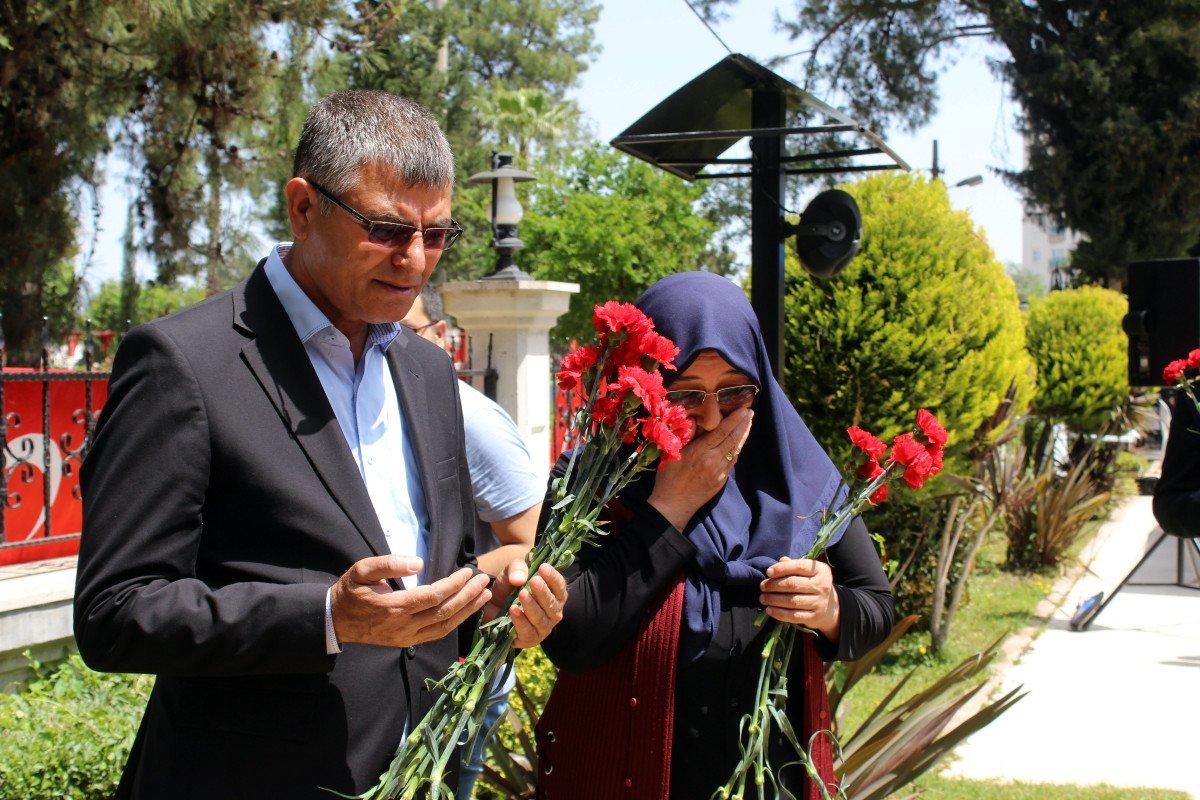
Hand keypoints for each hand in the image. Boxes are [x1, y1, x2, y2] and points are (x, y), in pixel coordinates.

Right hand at [331, 556, 491, 647]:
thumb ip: (389, 563)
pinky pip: (437, 634)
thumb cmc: (350, 591)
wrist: (335, 621)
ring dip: (467, 611)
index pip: (433, 596)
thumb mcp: (362, 570)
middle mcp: (403, 626)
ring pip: (444, 626)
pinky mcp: (407, 642)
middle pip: (443, 612)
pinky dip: (455, 623)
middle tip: (485, 581)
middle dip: (467, 596)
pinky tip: (466, 612)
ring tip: (484, 596)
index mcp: (393, 607)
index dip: (454, 585)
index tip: (468, 572)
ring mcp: (406, 637)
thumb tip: (417, 563)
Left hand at [482, 559, 567, 648]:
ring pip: (541, 618)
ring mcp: (543, 627)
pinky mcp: (530, 639)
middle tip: (533, 581)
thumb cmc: (510, 587)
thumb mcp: (512, 571)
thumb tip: (519, 579)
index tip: (543, 567)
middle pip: (552, 604)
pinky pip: (527, 631)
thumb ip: (517, 568)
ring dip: (531, 606)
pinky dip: (520, 621)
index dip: (553, 578)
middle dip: (542, 592)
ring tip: (522, 594)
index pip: (560, 586)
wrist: (493, 606)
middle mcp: (553, 612)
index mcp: (555, 594)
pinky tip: (513, 609)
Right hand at [648, 407, 752, 530]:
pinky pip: (732, 461)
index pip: (722, 432)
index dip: (734, 420)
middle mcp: (713, 460)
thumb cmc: (668, 478)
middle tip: (750, 412)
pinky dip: (737, 449)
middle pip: (733, 439)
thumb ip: (686, 436)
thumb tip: (696, 420)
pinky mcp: (721, 480)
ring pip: (735, 450)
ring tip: (748, 424)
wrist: (672, 506)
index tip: (744, 409)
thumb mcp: (672, 453)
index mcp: (700, 452)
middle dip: (743, 425)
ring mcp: (719, 472)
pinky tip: (738, 443)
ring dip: (743, 436)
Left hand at [760, 556, 839, 640]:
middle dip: (774, 585)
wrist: (829, 607)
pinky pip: (794, 616)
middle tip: (762, 586)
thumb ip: (793, 565)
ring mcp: (820, 602)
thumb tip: (781, 561)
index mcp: (821, 570)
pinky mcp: (815, 617)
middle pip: (794, 584)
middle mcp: (822, 586)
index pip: (799, 566)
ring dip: (774, 600)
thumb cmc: (812, 584)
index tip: (768, 572)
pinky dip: (780, 613)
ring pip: (793, 601)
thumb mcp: (807, 572)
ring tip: (763, 598)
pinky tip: (769, 610)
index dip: (782, 569)